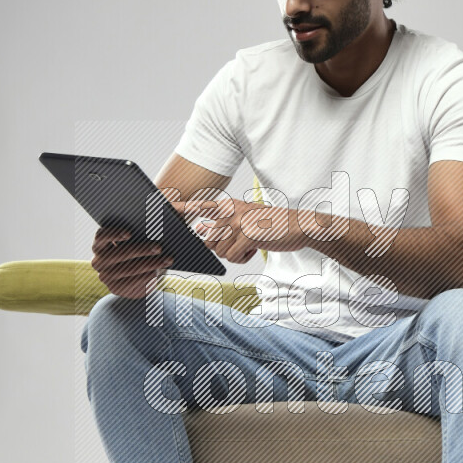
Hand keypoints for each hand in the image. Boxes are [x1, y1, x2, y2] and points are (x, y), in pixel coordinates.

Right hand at [90, 226, 173, 299]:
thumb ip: (137, 236)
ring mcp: (105, 276)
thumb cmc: (134, 252)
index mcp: (99, 244)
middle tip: (159, 247)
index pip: (101, 236)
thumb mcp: (133, 243)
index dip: (114, 234)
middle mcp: (98, 261)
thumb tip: (153, 232)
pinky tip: (158, 271)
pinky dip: (147, 276)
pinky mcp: (114, 289)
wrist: (132, 278)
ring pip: (129, 269)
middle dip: (141, 250)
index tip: (130, 233)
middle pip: (119, 253)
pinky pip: (132, 282)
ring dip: (150, 264)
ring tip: (166, 260)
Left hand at [185, 196, 302, 263]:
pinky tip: (255, 247)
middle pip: (209, 240)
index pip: (200, 206)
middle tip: (241, 242)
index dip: (181, 208)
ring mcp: (238, 222)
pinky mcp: (247, 235)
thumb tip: (200, 231)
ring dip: (235, 254)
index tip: (164, 207)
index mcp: (229, 205)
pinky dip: (243, 258)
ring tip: (251, 243)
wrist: (298, 226)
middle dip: (222, 248)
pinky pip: (233, 256)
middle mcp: (231, 211)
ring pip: (220, 251)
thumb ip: (223, 224)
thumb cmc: (272, 225)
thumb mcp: (245, 219)